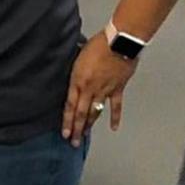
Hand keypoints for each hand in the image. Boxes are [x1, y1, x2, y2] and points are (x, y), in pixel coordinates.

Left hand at [63, 30, 137, 145]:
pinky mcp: (118, 89)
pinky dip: (115, 117)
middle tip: (73, 142)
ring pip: (95, 112)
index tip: (64, 133)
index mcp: (78, 81)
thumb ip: (75, 72)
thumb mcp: (78, 57)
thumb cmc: (98, 44)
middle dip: (76, 129)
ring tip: (84, 136)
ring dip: (90, 125)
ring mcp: (105, 90)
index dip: (67, 121)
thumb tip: (72, 80)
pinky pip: (116, 106)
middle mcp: (90, 89)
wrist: (120, 41)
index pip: (70, 106)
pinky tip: (113, 127)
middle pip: (81, 113)